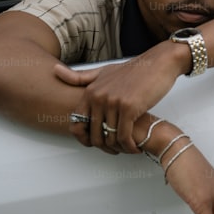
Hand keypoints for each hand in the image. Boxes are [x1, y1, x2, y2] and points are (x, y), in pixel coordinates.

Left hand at [56, 42, 188, 153]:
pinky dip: (129, 147)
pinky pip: (124, 136)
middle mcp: (98, 97)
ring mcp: (113, 102)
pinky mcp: (129, 108)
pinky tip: (135, 148)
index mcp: (90, 91)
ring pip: (110, 138)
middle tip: (116, 150)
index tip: (97, 143)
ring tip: (127, 149)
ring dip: (119, 149)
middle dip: (105, 147)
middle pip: (94, 134)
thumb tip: (54, 70)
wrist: (158, 63)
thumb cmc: (133, 70)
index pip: (77, 124)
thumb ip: (81, 77)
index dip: (85, 139)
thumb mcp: (104, 71)